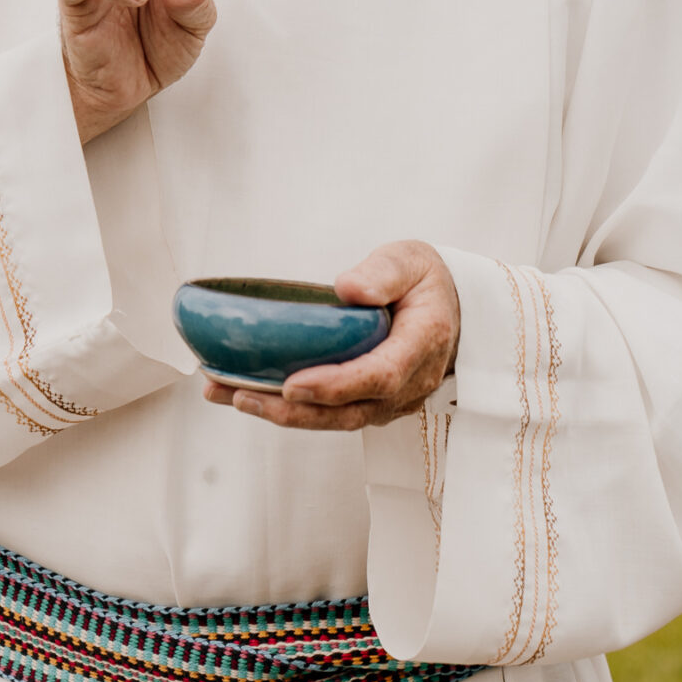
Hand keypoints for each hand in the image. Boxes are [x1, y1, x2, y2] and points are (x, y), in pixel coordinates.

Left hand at [203, 241, 460, 431]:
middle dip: (294, 411)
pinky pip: (331, 414)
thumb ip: (383, 272)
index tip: (292, 384)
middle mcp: (410, 383)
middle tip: (241, 396)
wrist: (452, 309)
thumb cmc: (426, 282)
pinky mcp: (371, 404)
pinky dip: (290, 408)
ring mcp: (391, 400)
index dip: (335, 385)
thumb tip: (348, 288)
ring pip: (336, 420)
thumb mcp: (411, 260)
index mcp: (423, 344)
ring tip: (229, 394)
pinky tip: (245, 392)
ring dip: (282, 414)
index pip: (379, 375)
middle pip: (350, 411)